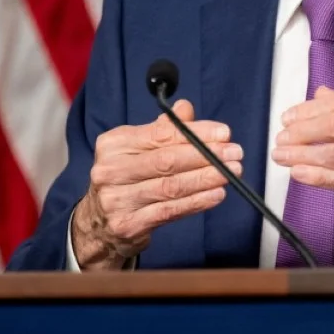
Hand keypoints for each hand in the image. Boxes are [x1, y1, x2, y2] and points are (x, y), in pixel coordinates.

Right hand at [71, 101, 241, 270]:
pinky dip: (197, 202)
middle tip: (234, 153)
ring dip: (206, 179)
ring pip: (171, 186)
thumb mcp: (137, 149)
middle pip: (167, 160)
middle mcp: (110, 170)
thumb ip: (162, 130)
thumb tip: (185, 108)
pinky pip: (170, 211)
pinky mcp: (128, 225)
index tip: (224, 133)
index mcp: (114, 144)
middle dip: (207, 155)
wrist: (99, 224)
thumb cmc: (126, 179)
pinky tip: (216, 194)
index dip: (196, 133)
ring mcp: (117, 200)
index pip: (161, 134)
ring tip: (231, 173)